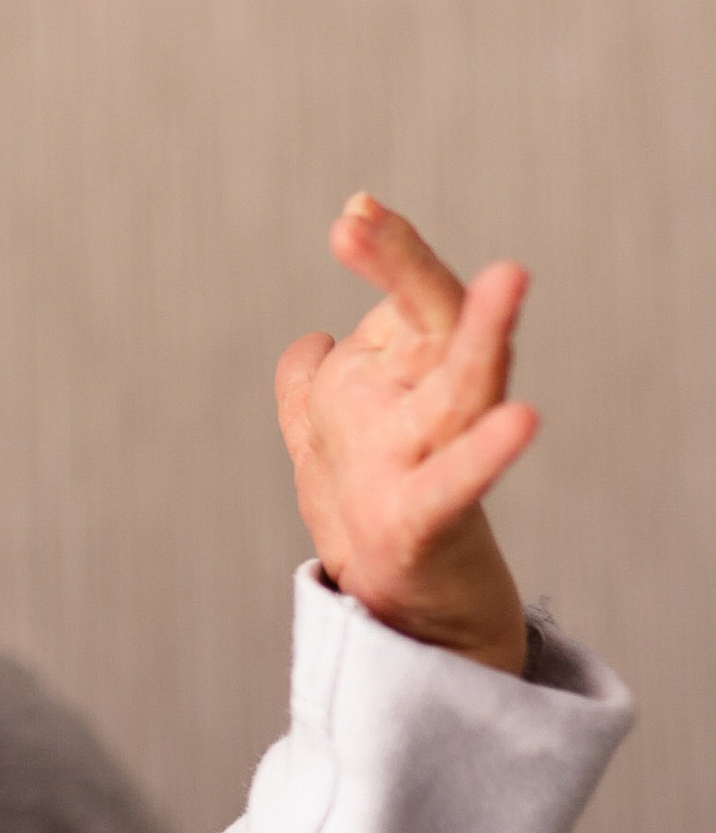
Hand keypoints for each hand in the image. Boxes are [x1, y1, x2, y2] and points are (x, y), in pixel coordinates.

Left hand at [273, 194, 536, 669]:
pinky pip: (454, 482)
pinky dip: (487, 454)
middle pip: (431, 323)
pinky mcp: (420, 522)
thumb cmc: (382, 518)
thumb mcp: (334, 446)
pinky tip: (522, 420)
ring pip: (459, 390)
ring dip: (482, 337)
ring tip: (510, 277)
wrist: (411, 621)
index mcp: (402, 381)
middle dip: (404, 267)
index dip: (387, 253)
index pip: (408, 302)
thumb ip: (317, 390)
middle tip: (360, 218)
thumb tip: (310, 341)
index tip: (354, 211)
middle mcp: (427, 410)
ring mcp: (428, 462)